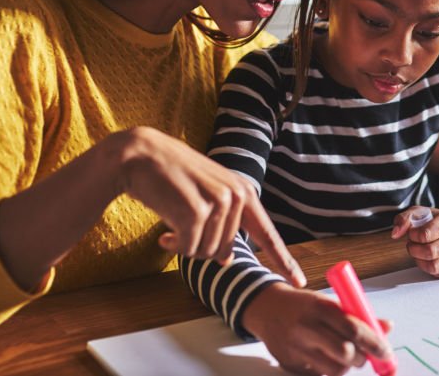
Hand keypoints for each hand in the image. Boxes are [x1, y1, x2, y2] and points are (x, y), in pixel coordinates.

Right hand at [111, 127, 304, 286]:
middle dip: (200, 247)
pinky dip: (174, 246)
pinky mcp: (196, 212)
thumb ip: (223, 224)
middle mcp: (236, 196)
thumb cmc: (171, 178)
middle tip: (180, 229)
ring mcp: (218, 202)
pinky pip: (188, 249)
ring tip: (172, 224)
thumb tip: (226, 260)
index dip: (283, 260)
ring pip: (206, 252)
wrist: (140, 156)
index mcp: (243, 192)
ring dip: (185, 245)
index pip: (266, 233)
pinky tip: (163, 232)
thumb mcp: (205, 198)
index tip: (298, 281)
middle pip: (224, 250)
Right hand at [243, 284, 393, 375]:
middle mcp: (306, 327)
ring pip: (334, 369)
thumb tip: (387, 327)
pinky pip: (320, 375)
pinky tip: (324, 356)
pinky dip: (329, 369)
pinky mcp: (290, 364)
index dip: (374, 343)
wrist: (266, 309)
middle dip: (361, 358)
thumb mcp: (330, 302)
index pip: (354, 329)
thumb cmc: (305, 305)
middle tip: (364, 355)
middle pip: (345, 352)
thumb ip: (359, 315)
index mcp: (320, 306)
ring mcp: (296, 348)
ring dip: (346, 365)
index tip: (386, 352)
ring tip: (343, 354)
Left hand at [392, 207, 438, 277]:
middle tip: (412, 244)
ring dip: (419, 260)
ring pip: (434, 266)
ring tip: (419, 252)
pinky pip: (438, 273)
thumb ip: (404, 219)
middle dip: (414, 249)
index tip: (412, 234)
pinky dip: (427, 267)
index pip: (426, 234)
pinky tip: (427, 259)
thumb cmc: (435, 222)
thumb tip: (395, 233)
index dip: (412, 236)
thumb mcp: (419, 213)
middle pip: (430, 252)